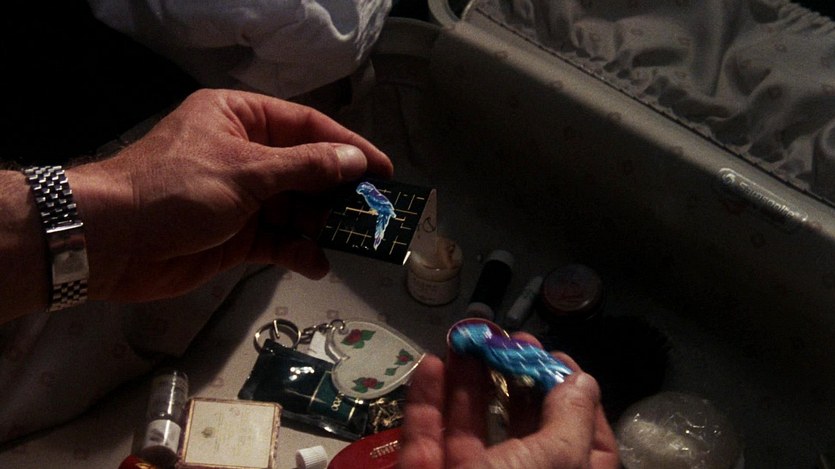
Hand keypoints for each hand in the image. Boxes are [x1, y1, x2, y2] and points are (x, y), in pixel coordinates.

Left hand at [69, 88, 392, 302]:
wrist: (112, 242)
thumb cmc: (175, 190)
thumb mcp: (245, 171)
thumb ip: (305, 167)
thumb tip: (355, 160)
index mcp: (241, 119)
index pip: (308, 128)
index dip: (348, 147)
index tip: (382, 171)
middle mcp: (245, 154)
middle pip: (307, 170)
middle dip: (338, 193)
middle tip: (375, 213)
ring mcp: (242, 197)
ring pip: (296, 208)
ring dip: (321, 226)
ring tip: (352, 242)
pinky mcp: (237, 235)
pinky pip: (278, 240)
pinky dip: (297, 251)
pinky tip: (316, 263)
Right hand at [399, 333, 619, 468]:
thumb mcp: (556, 461)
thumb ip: (570, 418)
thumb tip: (581, 381)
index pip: (583, 439)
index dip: (573, 396)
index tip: (556, 358)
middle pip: (525, 426)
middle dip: (518, 379)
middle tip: (510, 342)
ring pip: (471, 425)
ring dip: (470, 379)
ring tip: (471, 340)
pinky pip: (426, 434)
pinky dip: (426, 400)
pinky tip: (432, 365)